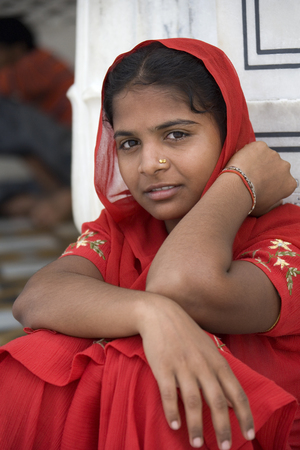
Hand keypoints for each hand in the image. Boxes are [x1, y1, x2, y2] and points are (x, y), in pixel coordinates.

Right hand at [137, 297, 254, 447]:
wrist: (161, 314)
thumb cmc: (187, 334)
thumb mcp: (209, 350)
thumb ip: (222, 374)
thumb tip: (234, 402)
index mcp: (217, 362)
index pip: (237, 393)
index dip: (245, 415)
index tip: (249, 435)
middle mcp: (203, 365)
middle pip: (217, 401)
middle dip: (223, 427)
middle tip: (224, 448)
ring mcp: (182, 366)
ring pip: (193, 401)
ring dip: (196, 425)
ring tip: (196, 444)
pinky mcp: (163, 367)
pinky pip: (168, 393)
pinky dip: (172, 411)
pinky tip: (174, 424)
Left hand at [227, 141, 296, 215]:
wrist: (237, 188)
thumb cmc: (249, 201)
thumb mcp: (266, 209)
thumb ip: (274, 203)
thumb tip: (277, 200)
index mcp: (289, 183)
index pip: (284, 181)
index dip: (272, 183)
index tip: (262, 186)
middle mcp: (285, 167)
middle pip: (276, 167)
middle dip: (267, 171)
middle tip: (251, 178)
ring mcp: (273, 155)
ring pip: (266, 156)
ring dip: (257, 161)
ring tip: (244, 170)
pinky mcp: (261, 146)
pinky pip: (255, 148)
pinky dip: (249, 153)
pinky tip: (242, 162)